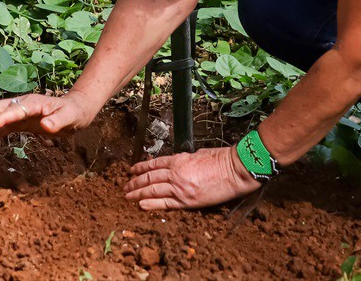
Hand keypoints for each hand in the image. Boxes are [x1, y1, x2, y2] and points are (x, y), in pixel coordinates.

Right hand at [0, 91, 94, 151]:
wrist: (77, 110)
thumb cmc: (74, 113)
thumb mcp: (69, 117)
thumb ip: (58, 121)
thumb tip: (46, 125)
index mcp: (32, 103)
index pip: (12, 110)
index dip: (0, 119)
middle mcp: (23, 105)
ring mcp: (20, 112)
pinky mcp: (20, 121)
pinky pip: (3, 127)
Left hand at [124, 146, 260, 210]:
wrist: (235, 170)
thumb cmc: (221, 159)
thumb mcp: (198, 154)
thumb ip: (184, 161)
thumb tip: (176, 166)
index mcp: (179, 159)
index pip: (154, 164)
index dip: (140, 167)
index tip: (132, 170)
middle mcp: (176, 173)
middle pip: (150, 178)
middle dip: (135, 182)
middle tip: (125, 186)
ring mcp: (181, 188)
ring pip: (153, 190)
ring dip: (138, 193)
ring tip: (128, 196)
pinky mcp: (188, 201)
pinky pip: (166, 203)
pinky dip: (152, 204)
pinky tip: (142, 205)